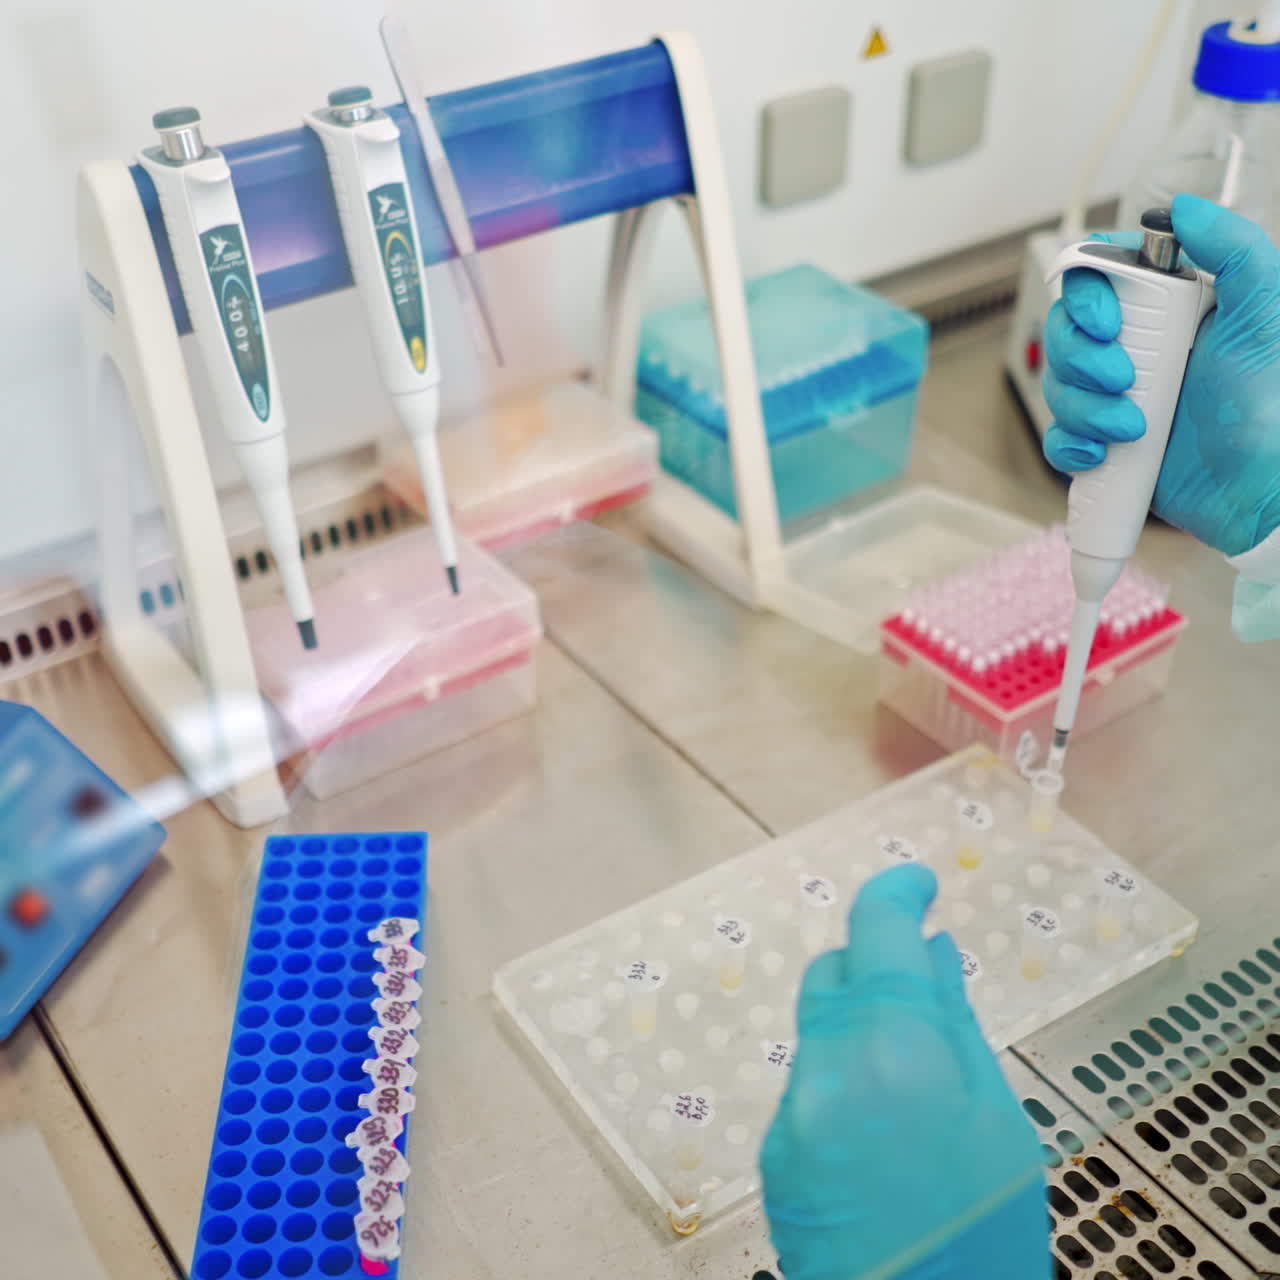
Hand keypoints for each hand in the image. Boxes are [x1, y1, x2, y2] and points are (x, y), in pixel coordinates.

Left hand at [760, 865, 1047, 1279]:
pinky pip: (810, 1086)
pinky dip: (845, 1084)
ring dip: (864, 1032)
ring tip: (922, 1096)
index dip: (896, 890)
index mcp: (890, 1053)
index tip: (921, 882)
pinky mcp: (773, 1153)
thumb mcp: (997, 1125)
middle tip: (930, 996)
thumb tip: (934, 952)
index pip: (874, 932)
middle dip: (875, 968)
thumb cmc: (984, 1237)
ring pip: (821, 1032)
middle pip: (832, 974)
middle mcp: (823, 1070)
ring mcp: (789, 1114)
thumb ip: (954, 1026)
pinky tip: (888, 1140)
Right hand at [1042, 194, 1279, 556]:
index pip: (1097, 276)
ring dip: (1086, 410)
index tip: (1109, 323)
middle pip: (1064, 331)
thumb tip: (1181, 208)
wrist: (1257, 494)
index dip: (1086, 297)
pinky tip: (1107, 454)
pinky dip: (1073, 447)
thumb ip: (1233, 248)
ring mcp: (1116, 396)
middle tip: (1125, 379)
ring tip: (1134, 428)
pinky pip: (1057, 436)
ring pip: (1057, 385)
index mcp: (1170, 307)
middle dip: (1083, 361)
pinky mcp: (1102, 442)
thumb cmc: (1270, 412)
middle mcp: (1139, 347)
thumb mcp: (1264, 316)